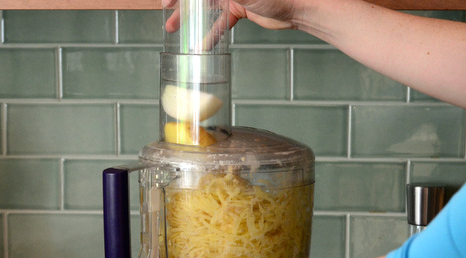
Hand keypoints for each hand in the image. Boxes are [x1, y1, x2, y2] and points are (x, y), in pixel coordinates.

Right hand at [162, 0, 300, 32]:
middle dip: (182, 3)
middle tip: (166, 11)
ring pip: (206, 5)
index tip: (167, 0)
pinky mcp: (240, 8)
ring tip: (174, 28)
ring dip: (191, 18)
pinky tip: (202, 44)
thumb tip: (199, 0)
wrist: (298, 7)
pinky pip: (221, 20)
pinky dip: (211, 32)